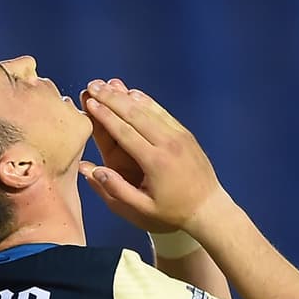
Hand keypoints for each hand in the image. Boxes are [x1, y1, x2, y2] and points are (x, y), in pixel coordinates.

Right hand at [78, 78, 172, 231]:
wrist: (209, 209)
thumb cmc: (173, 213)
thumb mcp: (142, 210)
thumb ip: (116, 190)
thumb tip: (92, 170)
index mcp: (155, 162)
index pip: (124, 132)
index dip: (104, 115)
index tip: (89, 102)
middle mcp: (168, 144)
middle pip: (135, 114)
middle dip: (111, 98)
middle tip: (93, 85)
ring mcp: (179, 136)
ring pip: (149, 109)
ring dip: (126, 96)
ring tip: (107, 85)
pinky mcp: (186, 134)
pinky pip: (163, 113)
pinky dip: (147, 101)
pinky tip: (133, 93)